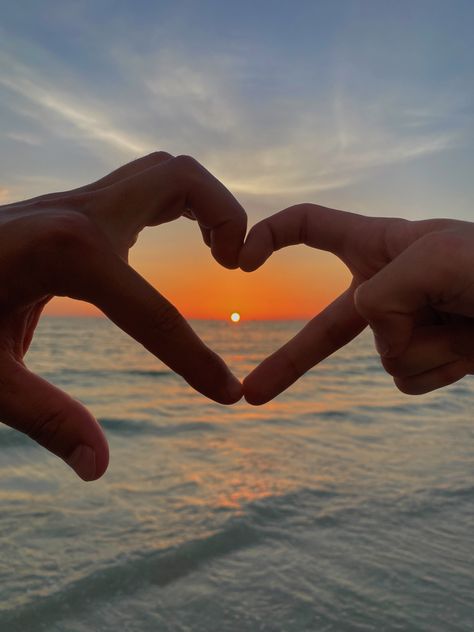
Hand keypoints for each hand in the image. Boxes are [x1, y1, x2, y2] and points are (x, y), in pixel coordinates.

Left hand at [0, 152, 245, 479]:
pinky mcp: (67, 209)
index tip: (229, 395)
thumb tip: (98, 468)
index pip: (154, 315)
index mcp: (67, 252)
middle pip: (182, 181)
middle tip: (233, 268)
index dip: (195, 363)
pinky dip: (176, 206)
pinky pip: (140, 188)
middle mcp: (78, 212)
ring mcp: (72, 202)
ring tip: (218, 255)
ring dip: (205, 204)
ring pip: (164, 172)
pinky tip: (172, 247)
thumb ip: (46, 419)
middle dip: (227, 219)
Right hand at [239, 204, 473, 402]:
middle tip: (251, 396)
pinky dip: (439, 368)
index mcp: (382, 244)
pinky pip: (408, 378)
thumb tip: (376, 334)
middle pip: (325, 327)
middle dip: (289, 363)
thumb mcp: (435, 259)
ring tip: (466, 319)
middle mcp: (390, 286)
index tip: (239, 260)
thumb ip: (381, 294)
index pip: (310, 226)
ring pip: (384, 355)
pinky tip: (470, 347)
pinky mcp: (432, 358)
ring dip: (424, 344)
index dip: (269, 236)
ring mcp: (410, 326)